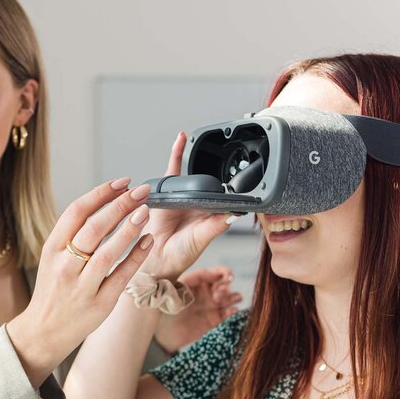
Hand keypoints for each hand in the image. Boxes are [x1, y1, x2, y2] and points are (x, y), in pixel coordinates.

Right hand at [8, 178, 154, 385]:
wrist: (43, 332)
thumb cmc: (53, 289)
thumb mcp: (52, 257)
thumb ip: (73, 233)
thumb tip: (104, 202)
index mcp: (52, 249)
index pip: (76, 212)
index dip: (101, 193)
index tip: (122, 182)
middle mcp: (65, 266)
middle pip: (94, 228)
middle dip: (119, 205)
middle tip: (141, 191)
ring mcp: (82, 287)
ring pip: (107, 252)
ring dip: (129, 229)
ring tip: (145, 211)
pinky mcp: (99, 304)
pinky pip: (120, 277)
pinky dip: (136, 258)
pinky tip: (148, 241)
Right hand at [140, 132, 240, 279]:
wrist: (156, 259)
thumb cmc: (179, 254)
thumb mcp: (202, 239)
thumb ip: (216, 225)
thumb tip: (235, 213)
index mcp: (209, 215)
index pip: (224, 195)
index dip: (233, 185)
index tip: (243, 174)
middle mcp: (196, 204)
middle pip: (208, 181)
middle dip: (215, 170)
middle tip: (224, 156)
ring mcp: (181, 197)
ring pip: (192, 174)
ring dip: (196, 160)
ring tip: (203, 147)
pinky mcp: (166, 192)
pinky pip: (172, 169)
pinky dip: (176, 153)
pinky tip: (181, 139)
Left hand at [153, 266, 242, 353]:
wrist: (161, 335)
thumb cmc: (161, 311)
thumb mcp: (166, 294)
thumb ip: (175, 283)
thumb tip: (182, 272)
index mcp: (193, 282)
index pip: (209, 273)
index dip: (221, 272)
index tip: (228, 275)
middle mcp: (204, 292)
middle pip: (221, 284)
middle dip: (225, 285)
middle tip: (221, 292)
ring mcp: (210, 306)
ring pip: (228, 297)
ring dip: (232, 296)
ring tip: (234, 299)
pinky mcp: (214, 320)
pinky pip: (227, 314)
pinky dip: (232, 312)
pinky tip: (232, 311)